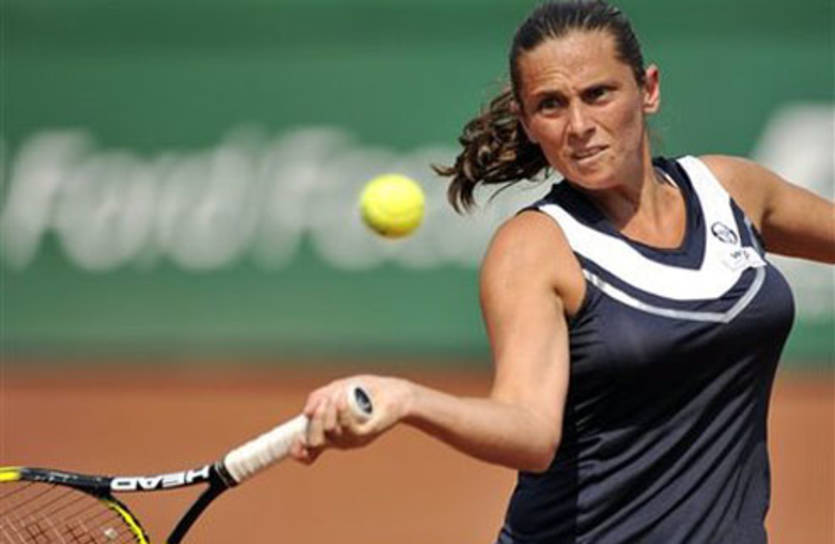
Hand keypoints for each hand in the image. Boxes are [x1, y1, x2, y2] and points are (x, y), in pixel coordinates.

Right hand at [289, 375, 412, 463]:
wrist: (394, 392)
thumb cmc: (365, 390)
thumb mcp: (336, 389)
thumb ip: (318, 398)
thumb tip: (305, 412)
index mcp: (329, 433)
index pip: (309, 452)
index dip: (299, 451)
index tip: (295, 441)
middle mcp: (339, 440)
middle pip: (314, 442)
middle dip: (313, 420)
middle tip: (322, 403)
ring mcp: (352, 439)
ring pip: (329, 432)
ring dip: (328, 411)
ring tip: (338, 395)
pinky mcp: (367, 434)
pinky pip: (349, 429)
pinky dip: (343, 412)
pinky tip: (343, 399)